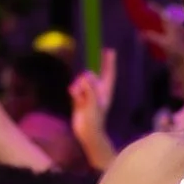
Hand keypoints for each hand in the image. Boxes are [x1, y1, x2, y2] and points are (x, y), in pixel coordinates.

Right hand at [67, 51, 115, 170]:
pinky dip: (74, 90)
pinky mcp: (80, 98)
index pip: (108, 73)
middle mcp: (98, 91)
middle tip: (84, 87)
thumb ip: (91, 87)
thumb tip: (86, 74)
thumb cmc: (94, 119)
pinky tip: (73, 95)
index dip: (109, 62)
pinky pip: (76, 88)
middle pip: (93, 76)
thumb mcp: (94, 102)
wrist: (87, 133)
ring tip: (77, 96)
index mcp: (106, 91)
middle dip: (87, 77)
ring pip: (82, 81)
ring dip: (78, 86)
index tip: (109, 50)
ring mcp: (89, 94)